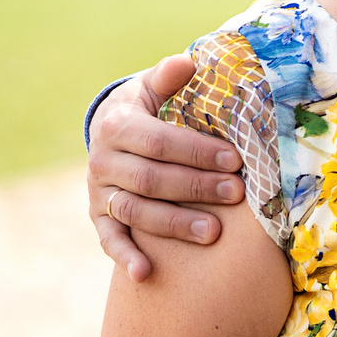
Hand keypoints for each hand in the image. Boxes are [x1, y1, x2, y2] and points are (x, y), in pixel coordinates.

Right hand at [89, 54, 241, 280]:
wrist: (113, 133)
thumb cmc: (149, 107)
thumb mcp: (153, 87)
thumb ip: (168, 77)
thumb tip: (187, 61)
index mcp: (117, 125)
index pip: (159, 141)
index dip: (197, 152)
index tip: (236, 160)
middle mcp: (102, 161)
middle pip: (151, 180)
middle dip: (196, 188)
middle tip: (237, 194)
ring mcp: (99, 192)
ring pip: (136, 212)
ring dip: (175, 224)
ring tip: (214, 233)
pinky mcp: (99, 217)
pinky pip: (110, 240)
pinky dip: (125, 258)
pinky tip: (146, 274)